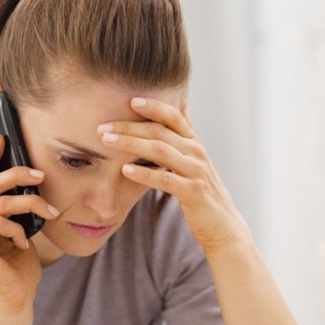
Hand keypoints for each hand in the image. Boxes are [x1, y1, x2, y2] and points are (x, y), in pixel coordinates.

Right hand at [0, 135, 59, 313]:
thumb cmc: (21, 264)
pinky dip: (18, 230)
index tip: (3, 138)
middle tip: (41, 174)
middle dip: (17, 174)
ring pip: (0, 203)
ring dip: (30, 205)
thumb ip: (20, 208)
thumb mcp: (24, 228)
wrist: (16, 298)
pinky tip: (24, 243)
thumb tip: (35, 180)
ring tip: (50, 214)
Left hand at [98, 97, 251, 252]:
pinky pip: (164, 179)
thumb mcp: (195, 160)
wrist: (222, 223)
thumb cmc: (201, 190)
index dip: (154, 106)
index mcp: (194, 142)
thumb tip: (183, 108)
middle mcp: (196, 152)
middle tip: (102, 127)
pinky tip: (125, 170)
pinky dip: (144, 173)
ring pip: (160, 150)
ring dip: (130, 144)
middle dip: (129, 127)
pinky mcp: (192, 192)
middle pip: (159, 131)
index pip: (173, 116)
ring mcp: (195, 171)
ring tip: (107, 142)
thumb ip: (185, 136)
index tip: (130, 101)